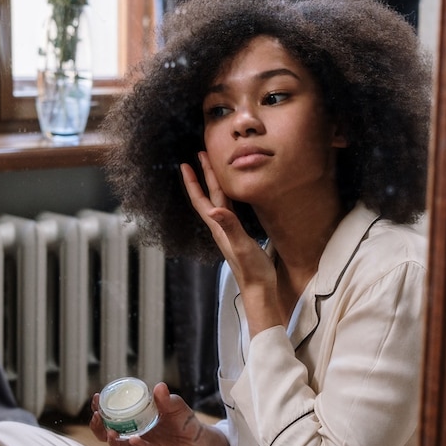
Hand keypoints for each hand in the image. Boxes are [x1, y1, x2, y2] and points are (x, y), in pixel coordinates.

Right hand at [89, 382, 231, 445]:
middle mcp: (134, 432)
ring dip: (111, 439)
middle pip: (107, 432)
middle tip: (96, 415)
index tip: (96, 397)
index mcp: (135, 418)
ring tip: (110, 431)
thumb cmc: (184, 420)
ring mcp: (142, 445)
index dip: (101, 407)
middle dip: (97, 426)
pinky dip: (136, 445)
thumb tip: (159, 386)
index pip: (112, 414)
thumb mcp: (176, 405)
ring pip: (119, 445)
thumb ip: (167, 398)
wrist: (199, 439)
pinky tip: (133, 440)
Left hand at [181, 152, 282, 333]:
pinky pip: (230, 210)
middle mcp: (221, 228)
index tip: (186, 163)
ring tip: (214, 170)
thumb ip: (229, 227)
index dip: (194, 182)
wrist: (259, 289)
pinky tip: (233, 196)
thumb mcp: (241, 245)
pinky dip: (228, 197)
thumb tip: (214, 210)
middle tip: (200, 156)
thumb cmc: (251, 270)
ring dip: (214, 185)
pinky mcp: (239, 236)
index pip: (202, 200)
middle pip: (209, 197)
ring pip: (218, 202)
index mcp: (219, 227)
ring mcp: (229, 232)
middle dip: (204, 176)